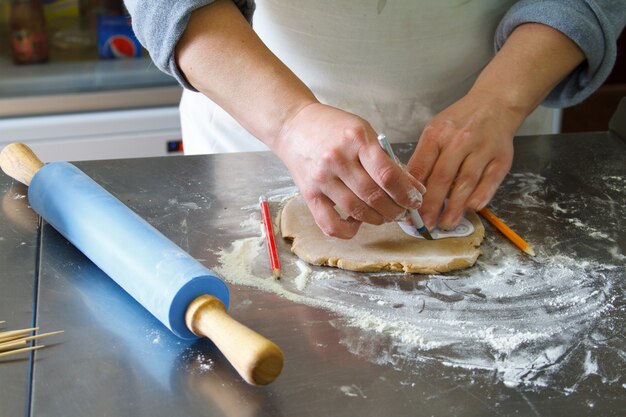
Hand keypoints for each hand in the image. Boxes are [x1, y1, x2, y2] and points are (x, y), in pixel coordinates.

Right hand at [273, 102, 424, 238]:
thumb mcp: (364, 132)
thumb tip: (412, 187)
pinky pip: (330, 224)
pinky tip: (357, 223)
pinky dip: (348, 230)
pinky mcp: (309, 194)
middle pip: (374, 196)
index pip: (387, 174)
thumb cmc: (332, 127)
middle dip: (396, 209)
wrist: (293, 125)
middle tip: (403, 211)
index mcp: (356, 139)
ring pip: (357, 211)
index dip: (406, 193)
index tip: (415, 200)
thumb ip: (386, 159)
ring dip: (377, 219)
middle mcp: (337, 159)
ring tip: (385, 216)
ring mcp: (321, 178)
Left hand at [407, 91, 522, 229]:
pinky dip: (480, 197)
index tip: (408, 211)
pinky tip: (471, 209)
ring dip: (455, 208)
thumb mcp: (435, 130)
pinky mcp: (501, 158)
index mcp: (437, 134)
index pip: (421, 167)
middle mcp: (460, 140)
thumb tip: (411, 191)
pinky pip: (490, 182)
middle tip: (425, 224)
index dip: (413, 192)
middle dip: (432, 206)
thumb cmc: (459, 121)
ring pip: (466, 183)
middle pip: (442, 178)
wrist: (495, 103)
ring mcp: (482, 149)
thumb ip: (424, 157)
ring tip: (446, 224)